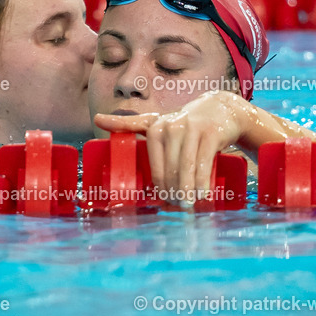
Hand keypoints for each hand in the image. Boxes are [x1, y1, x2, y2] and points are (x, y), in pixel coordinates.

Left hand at [93, 91, 246, 203]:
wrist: (220, 109)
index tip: (168, 200)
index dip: (161, 189)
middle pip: (171, 172)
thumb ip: (127, 123)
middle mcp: (171, 127)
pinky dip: (202, 183)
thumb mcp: (155, 121)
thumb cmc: (183, 123)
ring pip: (186, 169)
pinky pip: (203, 163)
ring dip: (188, 191)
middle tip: (181, 206)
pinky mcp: (211, 133)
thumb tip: (96, 118)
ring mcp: (192, 129)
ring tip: (190, 204)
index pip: (156, 169)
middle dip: (175, 194)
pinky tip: (202, 195)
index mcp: (154, 128)